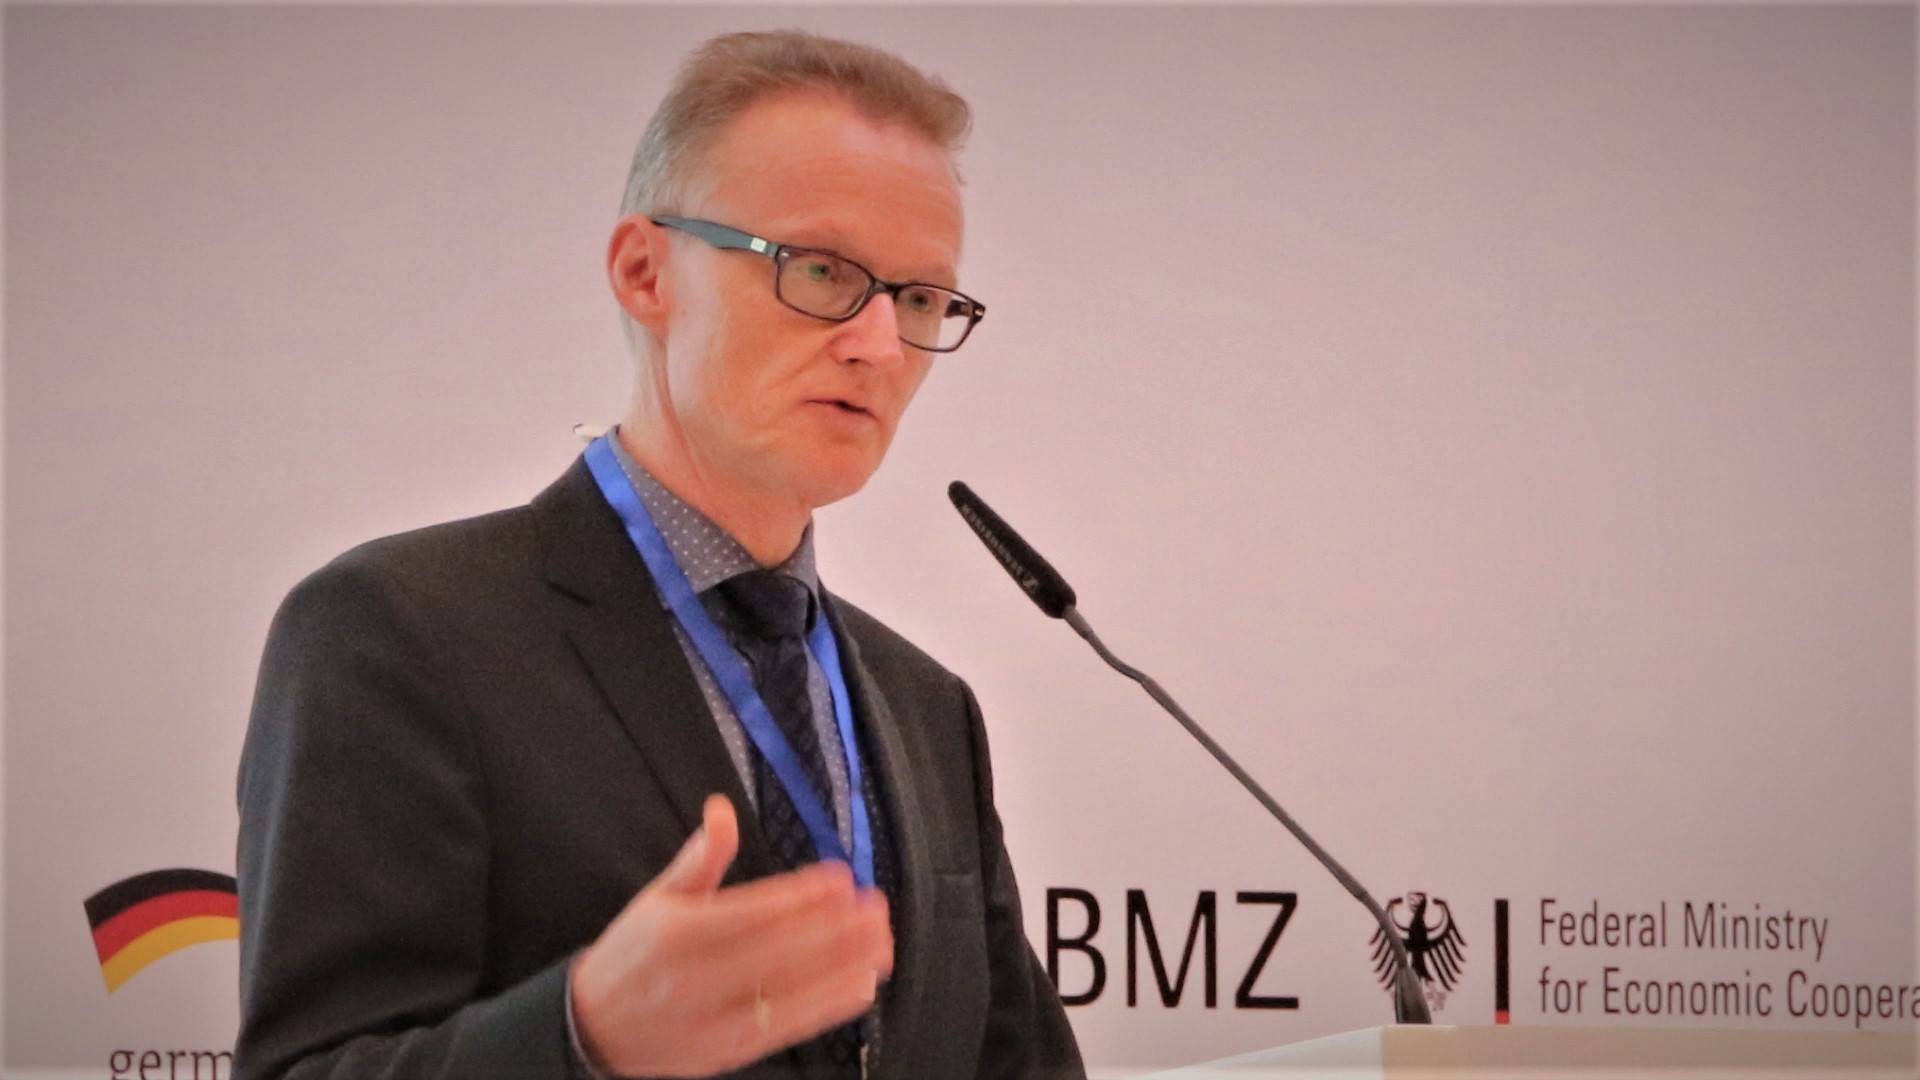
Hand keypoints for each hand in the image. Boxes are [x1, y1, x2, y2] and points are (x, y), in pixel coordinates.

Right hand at [570, 794, 893, 1078]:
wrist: (594, 1031)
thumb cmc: (633, 955)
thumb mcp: (656, 899)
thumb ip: (699, 858)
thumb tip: (722, 808)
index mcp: (677, 932)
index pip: (750, 911)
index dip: (800, 895)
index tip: (841, 878)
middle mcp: (697, 977)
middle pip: (778, 952)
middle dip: (834, 930)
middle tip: (876, 908)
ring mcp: (715, 1018)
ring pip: (789, 991)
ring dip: (842, 966)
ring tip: (881, 942)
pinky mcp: (730, 1050)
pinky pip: (787, 1027)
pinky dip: (827, 1007)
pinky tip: (860, 985)